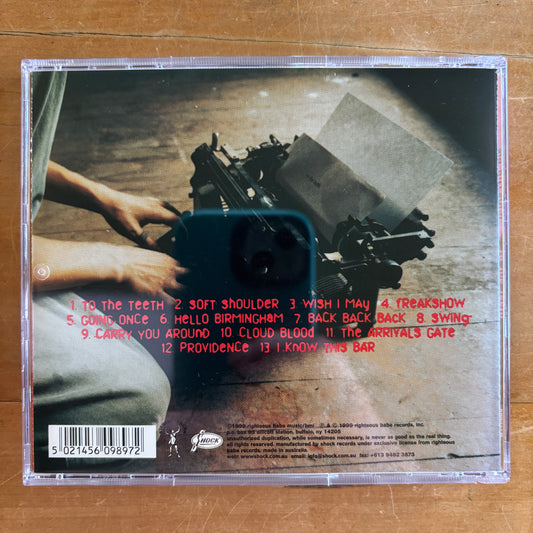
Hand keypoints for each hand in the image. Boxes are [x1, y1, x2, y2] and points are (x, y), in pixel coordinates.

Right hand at [33, 237, 186, 302]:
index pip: (184, 267)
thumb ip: (156, 262)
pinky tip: (177, 307)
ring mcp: (164, 281)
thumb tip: (156, 263)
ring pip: (180, 289)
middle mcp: (169, 270)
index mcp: (168, 259)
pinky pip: (168, 300)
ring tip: (192, 301)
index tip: (194, 277)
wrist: (120, 263)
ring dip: (183, 293)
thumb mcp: (146, 255)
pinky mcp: (157, 291)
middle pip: (186, 278)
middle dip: (191, 283)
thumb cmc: (129, 257)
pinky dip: (173, 303)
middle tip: (198, 289)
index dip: (187, 273)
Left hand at [97, 189, 180, 249]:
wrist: (106, 200)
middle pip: (176, 213)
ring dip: (176, 216)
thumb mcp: (133, 233)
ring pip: (169, 208)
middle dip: (182, 223)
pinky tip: (162, 215)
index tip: (187, 238)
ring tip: (179, 224)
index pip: (177, 220)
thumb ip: (147, 242)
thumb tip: (159, 251)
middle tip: (185, 233)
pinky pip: (162, 205)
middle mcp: (156, 205)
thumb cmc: (118, 214)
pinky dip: (167, 211)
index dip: (184, 230)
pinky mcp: (145, 201)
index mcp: (156, 212)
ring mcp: (151, 201)